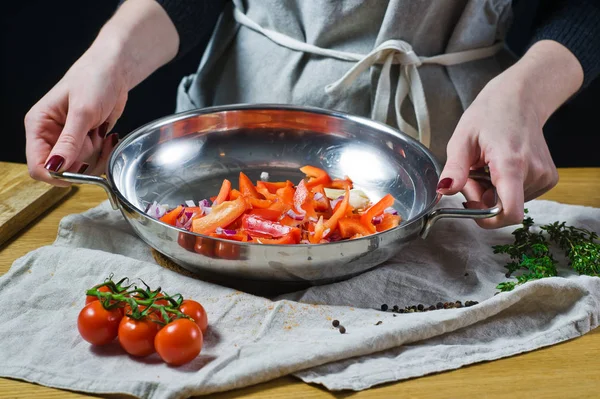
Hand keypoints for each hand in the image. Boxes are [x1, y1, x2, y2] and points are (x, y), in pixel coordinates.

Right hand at [24, 0, 178, 185]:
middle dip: (82, 163)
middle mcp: (50, 135)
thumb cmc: (94, 80)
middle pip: (61, 170)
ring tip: (102, 134)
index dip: (56, 175)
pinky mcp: (85, 142)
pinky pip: (93, 161)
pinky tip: (108, 137)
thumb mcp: (83, 111)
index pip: (37, 164)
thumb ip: (69, 142)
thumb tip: (55, 167)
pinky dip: (104, 154)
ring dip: (96, 157)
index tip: (78, 172)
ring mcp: (68, 141)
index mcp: (38, 125)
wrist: (115, 71)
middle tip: (95, 142)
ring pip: (80, 168)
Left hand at [437, 40, 583, 227]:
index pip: (510, 212)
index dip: (488, 220)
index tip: (471, 207)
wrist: (521, 98)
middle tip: (472, 173)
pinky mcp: (548, 178)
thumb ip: (455, 169)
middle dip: (481, 198)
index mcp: (511, 164)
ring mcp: (544, 176)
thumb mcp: (462, 139)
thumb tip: (444, 191)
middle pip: (502, 207)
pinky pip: (520, 195)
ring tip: (486, 165)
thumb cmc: (490, 114)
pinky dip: (505, 187)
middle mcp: (534, 172)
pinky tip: (500, 166)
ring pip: (510, 202)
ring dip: (491, 191)